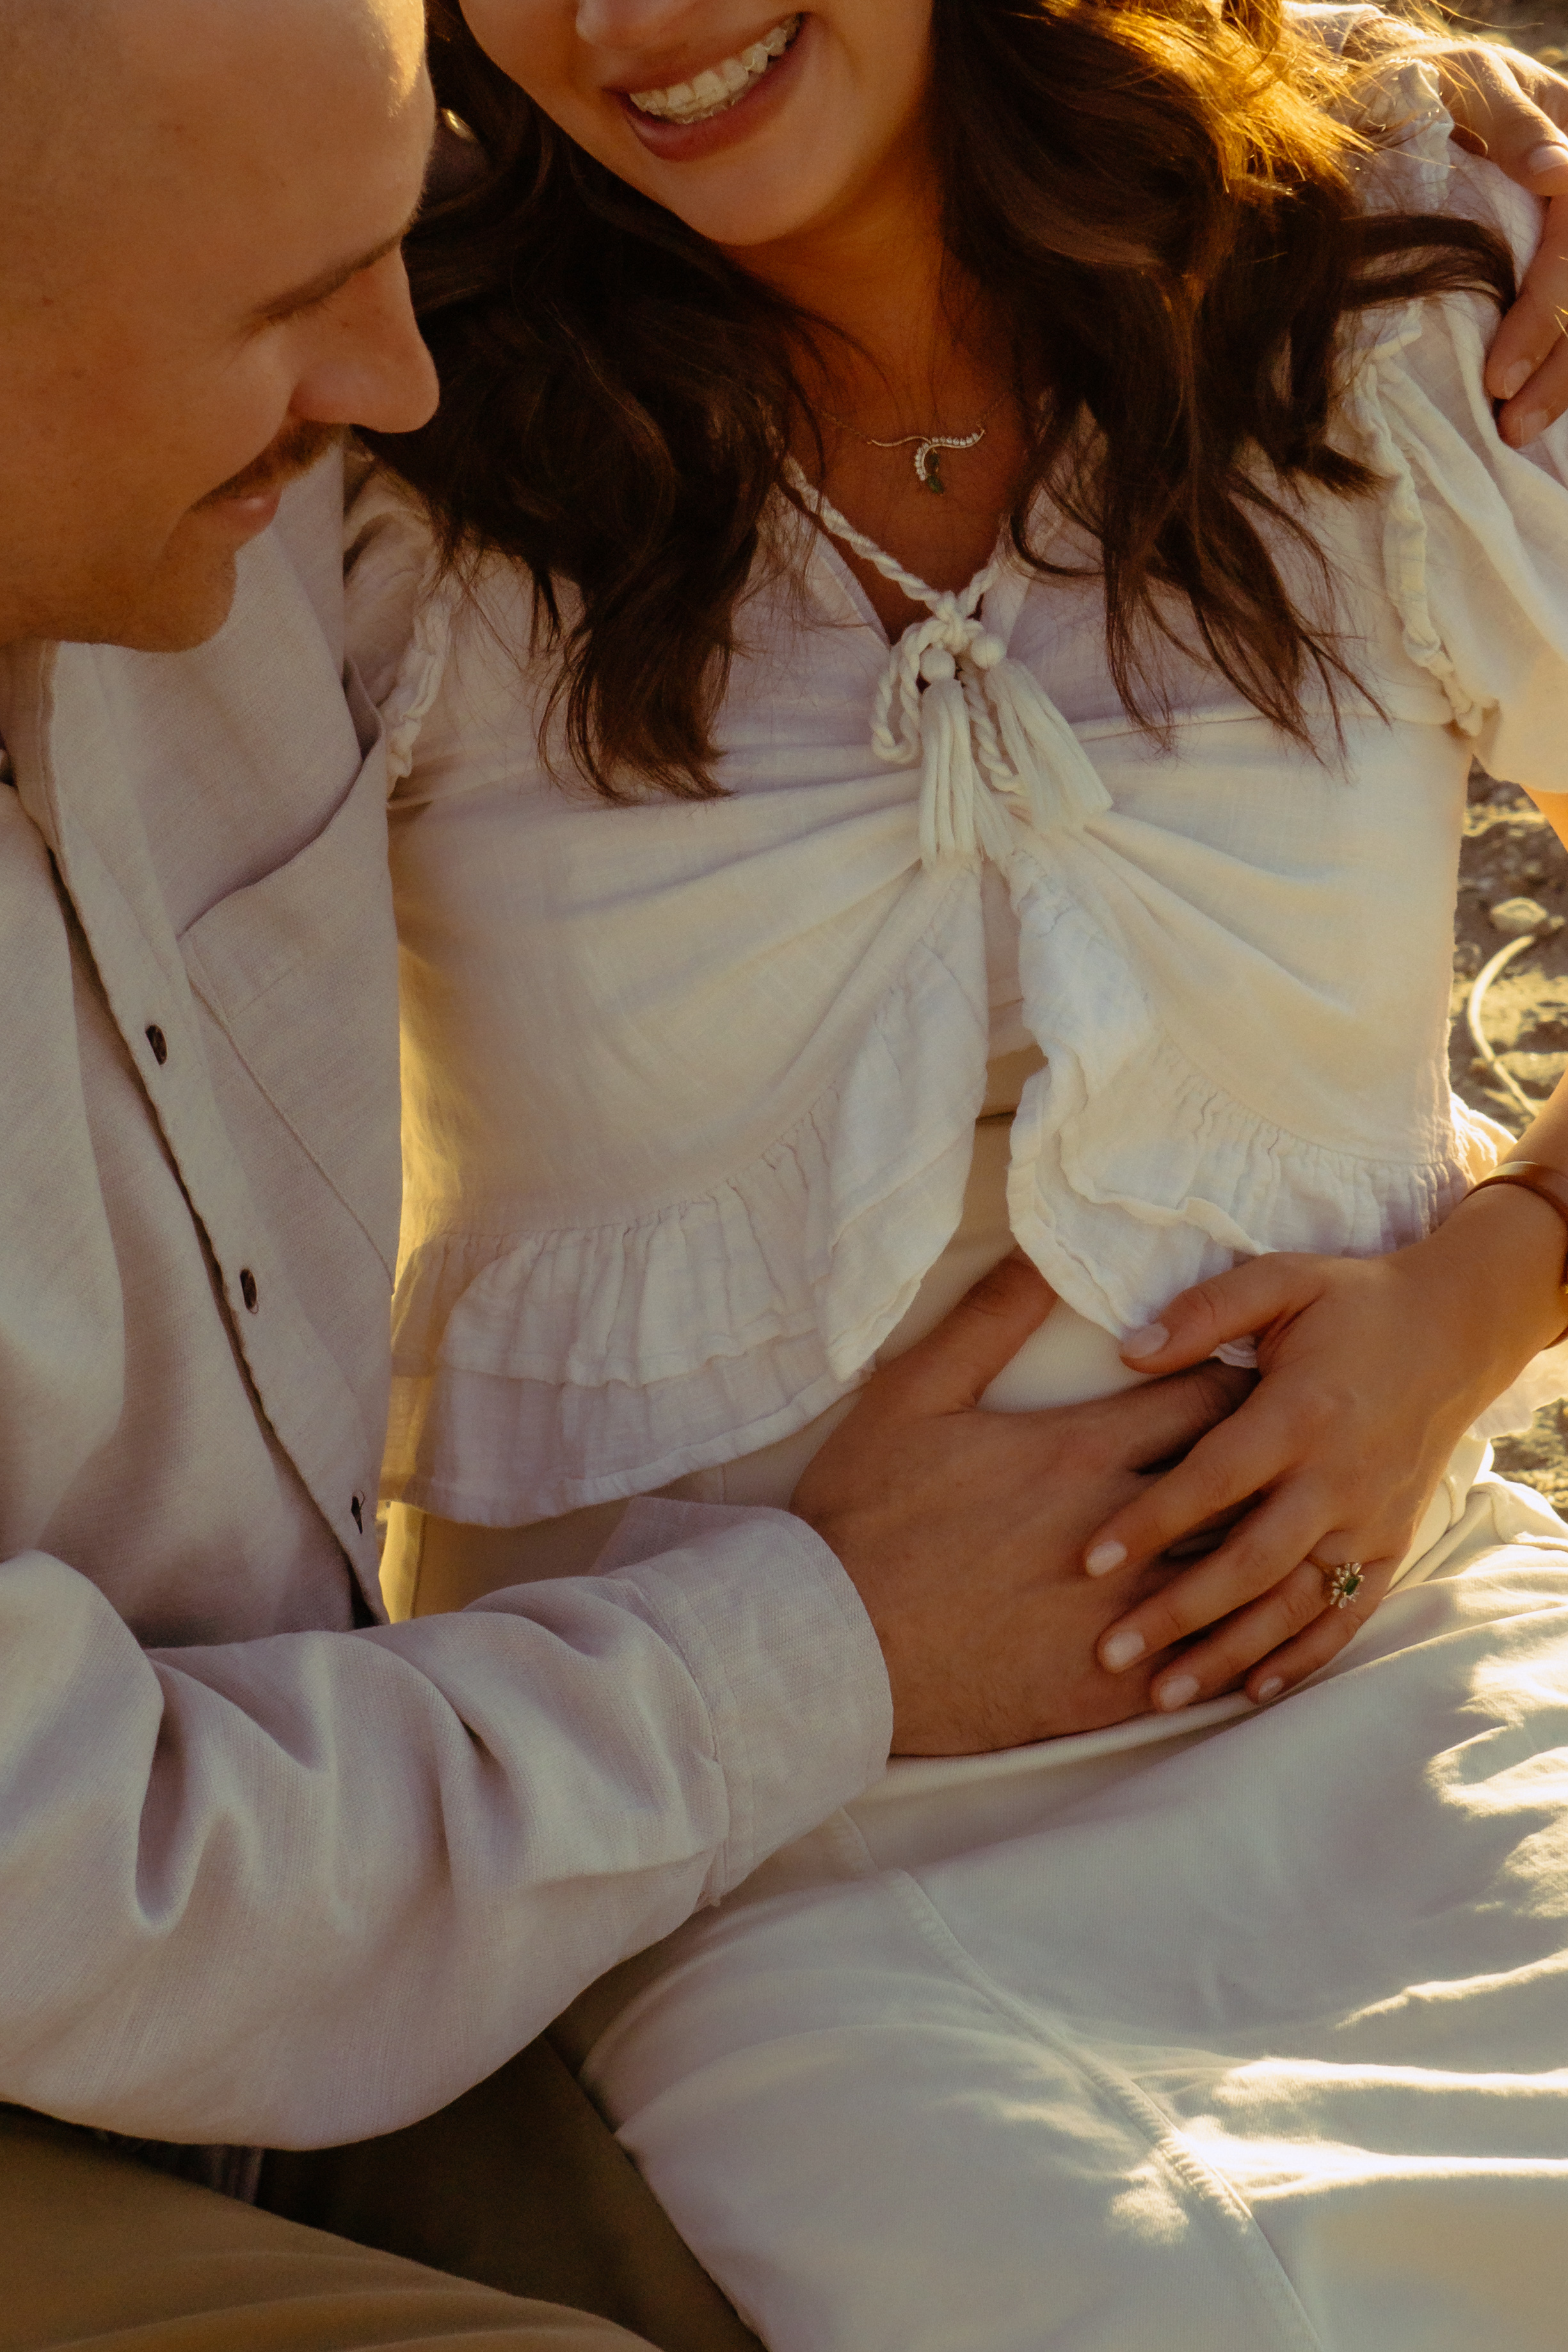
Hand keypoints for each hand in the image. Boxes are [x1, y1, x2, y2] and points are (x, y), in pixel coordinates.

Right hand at [791, 1253, 1252, 1755]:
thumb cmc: (865, 1513)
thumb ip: (989, 1321)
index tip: (1257, 1373)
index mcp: (1080, 1453)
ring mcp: (1118, 1617)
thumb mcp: (912, 1396)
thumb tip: (1042, 1251)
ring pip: (1234, 1582)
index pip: (1207, 1402)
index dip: (1240, 1383)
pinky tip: (1251, 1635)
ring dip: (1265, 1556)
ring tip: (1290, 1537)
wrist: (830, 1643)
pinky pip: (1201, 1666)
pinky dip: (1235, 1647)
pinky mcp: (1105, 1689)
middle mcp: (1119, 1532)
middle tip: (1291, 1448)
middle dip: (1268, 1462)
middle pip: (1239, 1487)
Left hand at [1079, 1183, 1567, 1714]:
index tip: (1089, 1559)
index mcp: (1301, 1412)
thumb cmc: (1350, 1303)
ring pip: (1294, 1604)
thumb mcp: (1280, 1280)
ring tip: (1161, 1697)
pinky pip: (1348, 1615)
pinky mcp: (1392, 1544)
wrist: (1454, 1329)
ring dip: (1229, 1653)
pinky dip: (1302, 1658)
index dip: (1151, 1520)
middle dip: (1177, 1612)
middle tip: (1110, 1652)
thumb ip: (1204, 1312)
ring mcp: (1369, 1519)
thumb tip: (1127, 1351)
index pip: (1215, 1478)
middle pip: (1250, 1561)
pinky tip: (1250, 1690)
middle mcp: (1337, 1477)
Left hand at [1418, 39, 1567, 443]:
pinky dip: (1563, 366)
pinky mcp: (1561, 258)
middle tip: (1511, 422)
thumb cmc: (1435, 83)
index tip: (1500, 375)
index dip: (1546, 308)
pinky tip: (1541, 409)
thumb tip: (1552, 169)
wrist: (1417, 84)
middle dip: (1559, 361)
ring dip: (1567, 377)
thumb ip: (1509, 120)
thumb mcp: (1468, 80)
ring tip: (1520, 431)